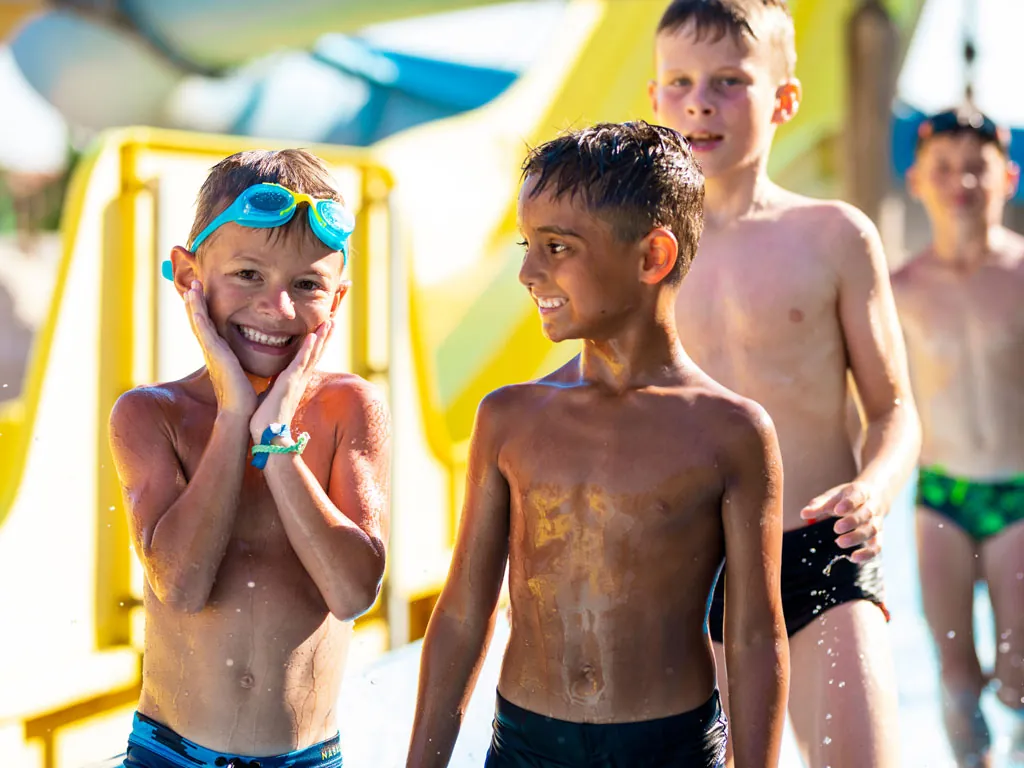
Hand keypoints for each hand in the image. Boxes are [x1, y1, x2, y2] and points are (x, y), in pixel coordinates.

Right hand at [185, 281, 255, 417]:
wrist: (241, 410)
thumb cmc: (243, 393)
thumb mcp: (241, 369)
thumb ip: (241, 360)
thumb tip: (248, 355)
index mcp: (218, 353)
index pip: (208, 326)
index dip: (203, 310)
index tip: (202, 294)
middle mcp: (211, 351)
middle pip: (199, 321)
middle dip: (196, 302)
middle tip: (193, 283)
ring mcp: (210, 352)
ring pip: (199, 323)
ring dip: (194, 305)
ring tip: (192, 287)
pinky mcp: (214, 355)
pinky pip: (204, 333)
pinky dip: (198, 318)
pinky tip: (195, 307)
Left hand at [250, 319, 333, 440]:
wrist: (266, 436)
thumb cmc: (264, 420)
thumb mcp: (268, 397)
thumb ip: (270, 388)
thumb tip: (265, 388)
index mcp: (294, 381)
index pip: (308, 358)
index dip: (317, 344)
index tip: (322, 330)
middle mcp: (299, 379)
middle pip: (316, 353)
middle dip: (325, 336)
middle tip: (333, 320)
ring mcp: (296, 380)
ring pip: (313, 354)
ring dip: (321, 338)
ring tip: (330, 321)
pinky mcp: (290, 383)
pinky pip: (301, 362)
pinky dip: (308, 349)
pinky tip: (313, 336)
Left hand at [800, 481, 881, 563]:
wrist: (873, 497)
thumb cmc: (847, 498)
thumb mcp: (833, 496)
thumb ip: (818, 505)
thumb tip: (803, 514)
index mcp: (861, 492)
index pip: (858, 496)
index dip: (849, 504)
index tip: (837, 510)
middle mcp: (872, 507)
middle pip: (866, 514)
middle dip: (852, 522)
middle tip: (836, 529)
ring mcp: (877, 522)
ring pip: (872, 530)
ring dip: (857, 538)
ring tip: (840, 542)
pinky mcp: (878, 536)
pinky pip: (877, 546)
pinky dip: (868, 554)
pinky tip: (854, 558)